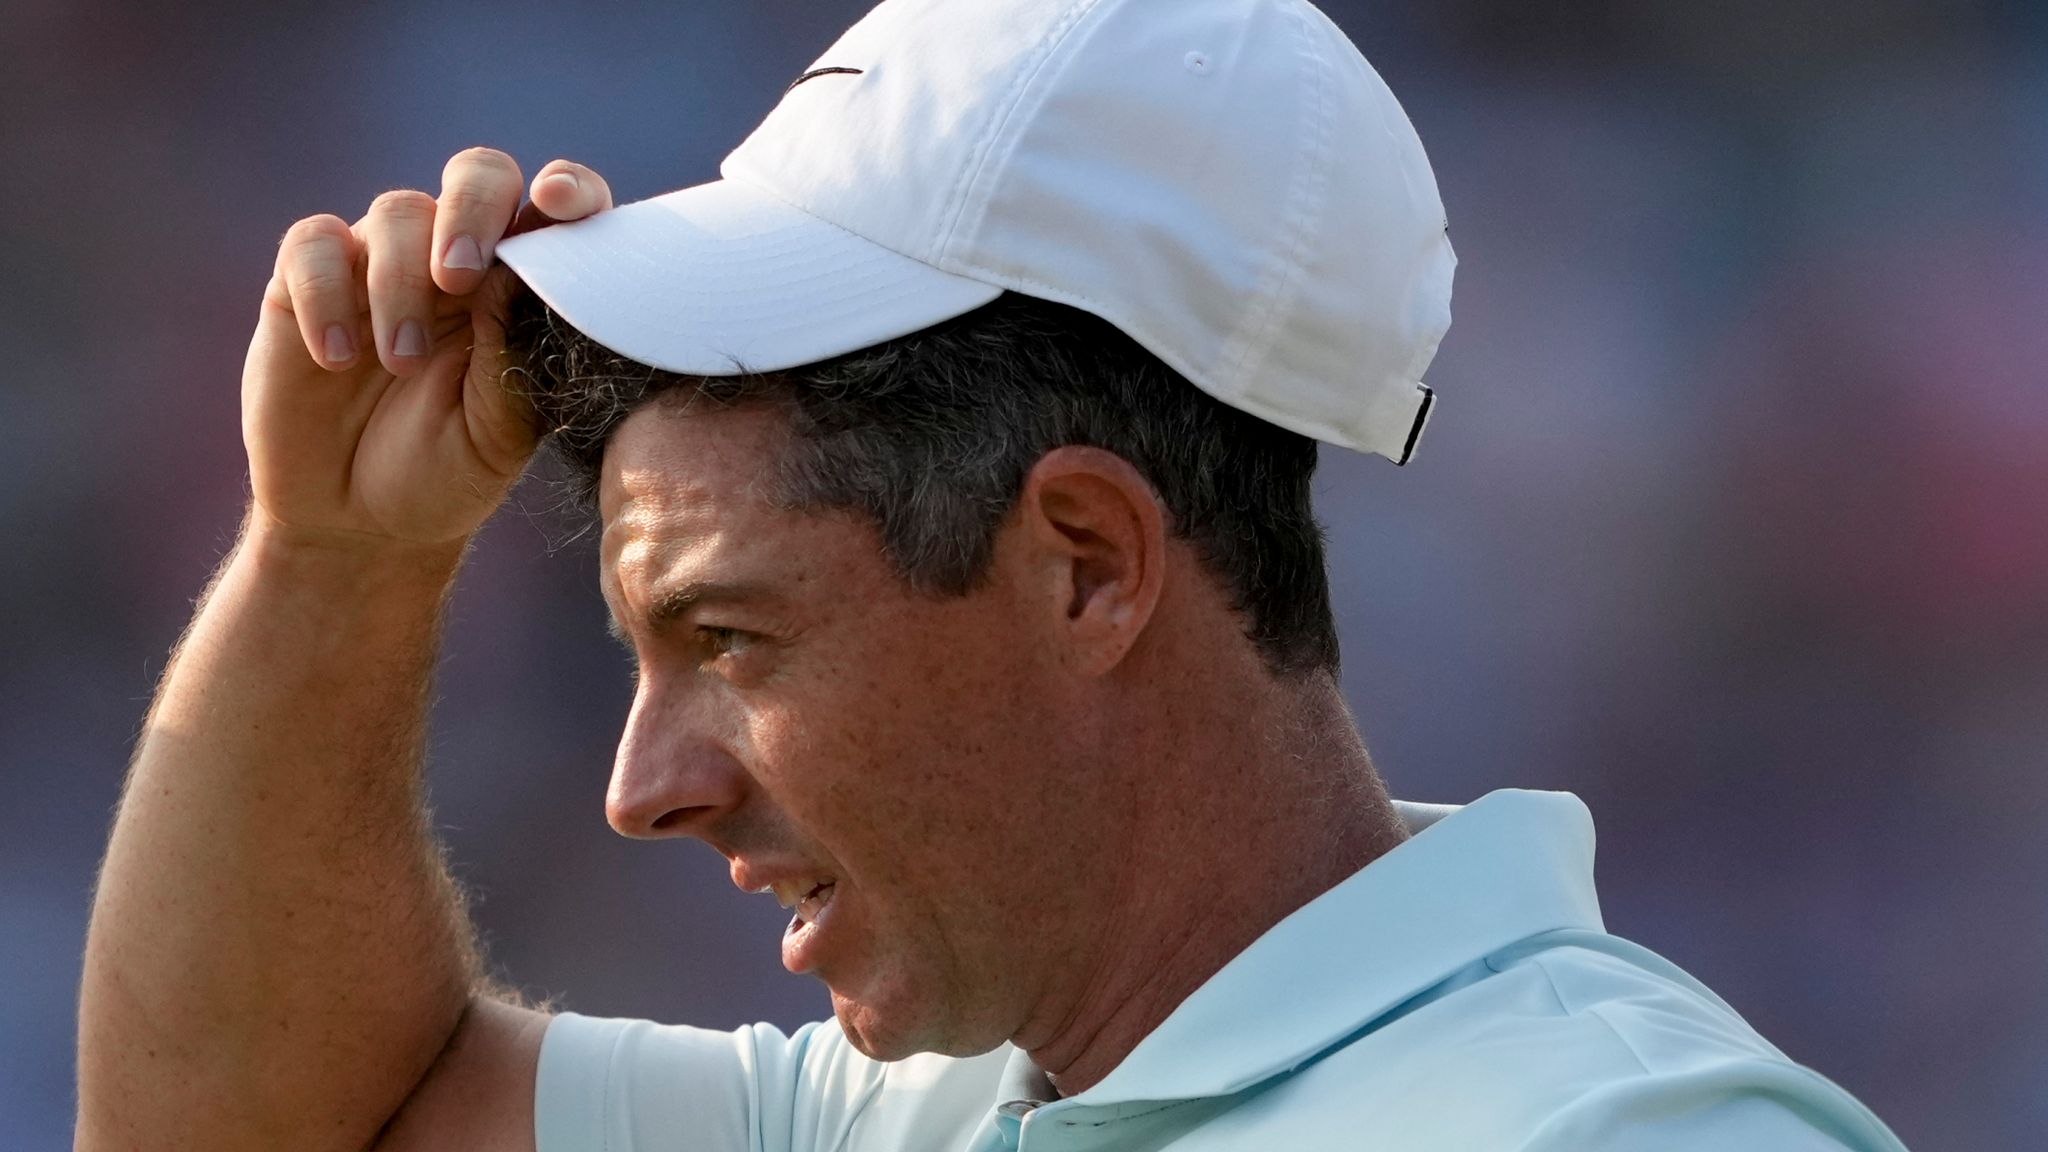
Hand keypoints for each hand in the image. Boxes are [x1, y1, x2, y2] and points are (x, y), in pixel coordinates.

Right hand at [242, 150, 614, 550]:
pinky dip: (325, 294)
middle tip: (457, 278)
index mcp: (521, 290)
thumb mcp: (499, 431)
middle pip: (478, 175)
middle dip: (472, 210)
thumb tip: (514, 273)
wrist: (359, 524)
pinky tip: (334, 359)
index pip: (557, 212)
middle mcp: (457, 262)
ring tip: (401, 364)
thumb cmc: (446, 474)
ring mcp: (382, 266)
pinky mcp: (307, 284)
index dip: (569, 191)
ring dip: (400, 285)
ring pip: (397, 211)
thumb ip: (511, 353)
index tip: (558, 204)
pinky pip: (314, 245)